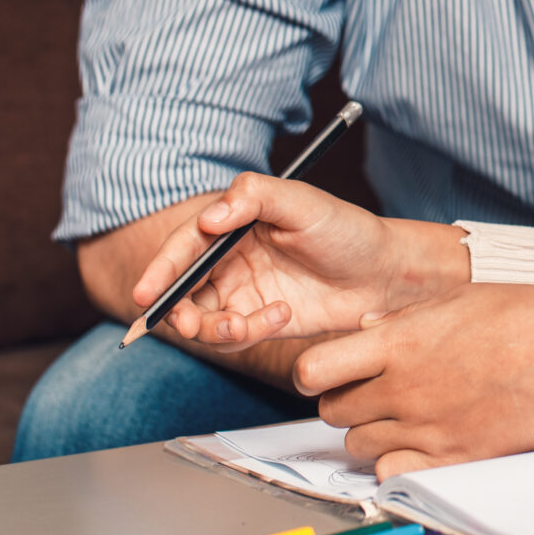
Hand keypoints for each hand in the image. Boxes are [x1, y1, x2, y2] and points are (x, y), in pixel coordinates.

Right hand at [127, 174, 469, 347]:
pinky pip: (234, 336)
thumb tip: (210, 217)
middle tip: (187, 323)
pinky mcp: (260, 320)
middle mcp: (232, 258)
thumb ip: (255, 198)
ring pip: (202, 319)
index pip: (185, 245)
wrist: (387, 276)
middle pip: (183, 288)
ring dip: (213, 328)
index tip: (146, 295)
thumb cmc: (349, 231)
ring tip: (247, 324)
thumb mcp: (305, 203)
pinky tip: (282, 317)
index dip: (161, 270)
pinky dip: (248, 333)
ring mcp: (244, 291)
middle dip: (177, 310)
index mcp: (235, 223)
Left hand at [293, 287, 533, 477]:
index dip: (316, 373)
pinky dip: (396, 463)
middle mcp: (402, 388)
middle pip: (333, 411)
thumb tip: (366, 328)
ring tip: (405, 417)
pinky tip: (420, 444)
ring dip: (372, 432)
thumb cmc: (531, 320)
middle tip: (375, 393)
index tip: (332, 372)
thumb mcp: (463, 299)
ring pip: (358, 445)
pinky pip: (391, 472)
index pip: (313, 370)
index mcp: (400, 342)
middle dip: (347, 401)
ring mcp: (424, 427)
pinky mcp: (450, 458)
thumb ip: (407, 317)